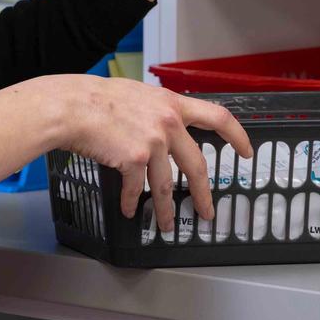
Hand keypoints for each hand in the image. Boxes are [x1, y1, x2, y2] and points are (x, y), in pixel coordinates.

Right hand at [56, 76, 252, 230]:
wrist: (73, 107)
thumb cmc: (98, 98)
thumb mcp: (139, 95)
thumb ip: (158, 110)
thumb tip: (166, 127)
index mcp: (172, 104)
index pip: (218, 117)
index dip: (237, 136)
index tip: (246, 152)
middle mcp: (168, 123)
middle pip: (197, 165)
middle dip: (202, 194)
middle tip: (206, 210)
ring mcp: (153, 142)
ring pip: (167, 185)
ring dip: (166, 209)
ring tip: (166, 224)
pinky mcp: (134, 159)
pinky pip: (137, 188)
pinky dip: (133, 202)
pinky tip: (131, 209)